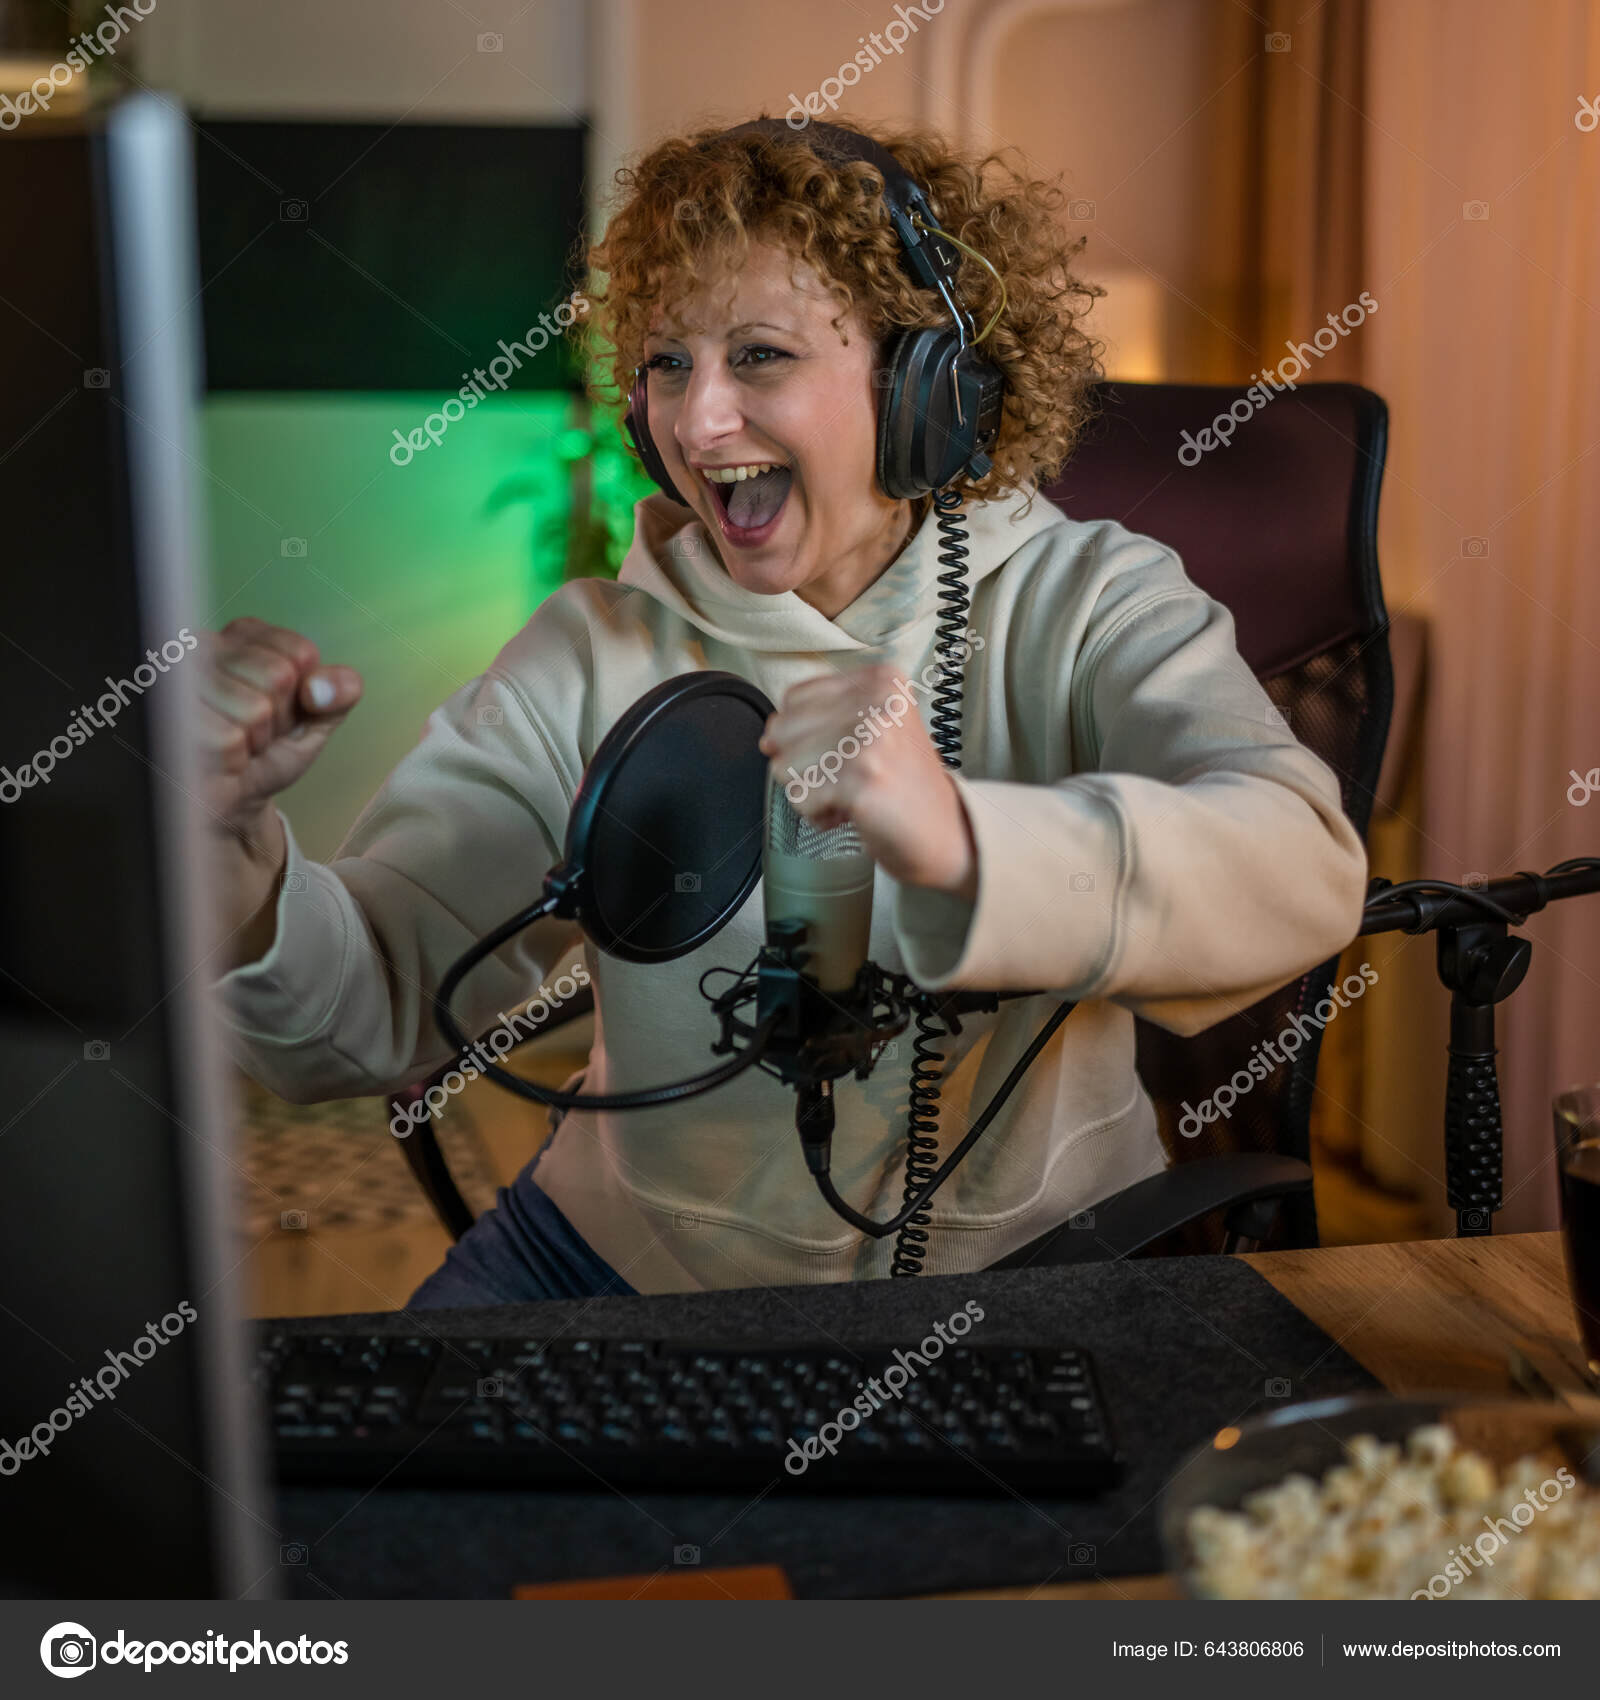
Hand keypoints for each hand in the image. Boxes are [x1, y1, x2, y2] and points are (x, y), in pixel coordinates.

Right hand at [194, 617, 361, 964]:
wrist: (231, 803)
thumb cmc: (267, 754)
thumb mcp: (316, 721)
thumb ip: (338, 692)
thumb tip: (324, 687)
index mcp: (245, 635)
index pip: (299, 653)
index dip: (302, 694)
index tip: (282, 711)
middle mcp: (204, 644)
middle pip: (277, 678)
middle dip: (277, 719)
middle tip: (256, 734)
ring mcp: (177, 678)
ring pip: (254, 709)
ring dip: (253, 742)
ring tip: (237, 746)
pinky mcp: (163, 716)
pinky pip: (228, 740)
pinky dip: (232, 760)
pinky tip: (216, 758)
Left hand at [758, 662, 977, 902]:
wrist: (948, 833)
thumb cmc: (901, 786)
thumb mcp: (870, 730)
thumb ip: (819, 720)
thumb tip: (766, 738)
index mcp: (880, 679)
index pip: (794, 699)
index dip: (805, 737)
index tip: (848, 754)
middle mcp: (878, 698)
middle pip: (782, 731)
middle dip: (807, 766)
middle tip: (852, 778)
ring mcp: (870, 736)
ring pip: (785, 766)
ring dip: (813, 792)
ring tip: (855, 795)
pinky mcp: (862, 776)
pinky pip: (800, 797)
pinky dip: (820, 814)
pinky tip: (856, 811)